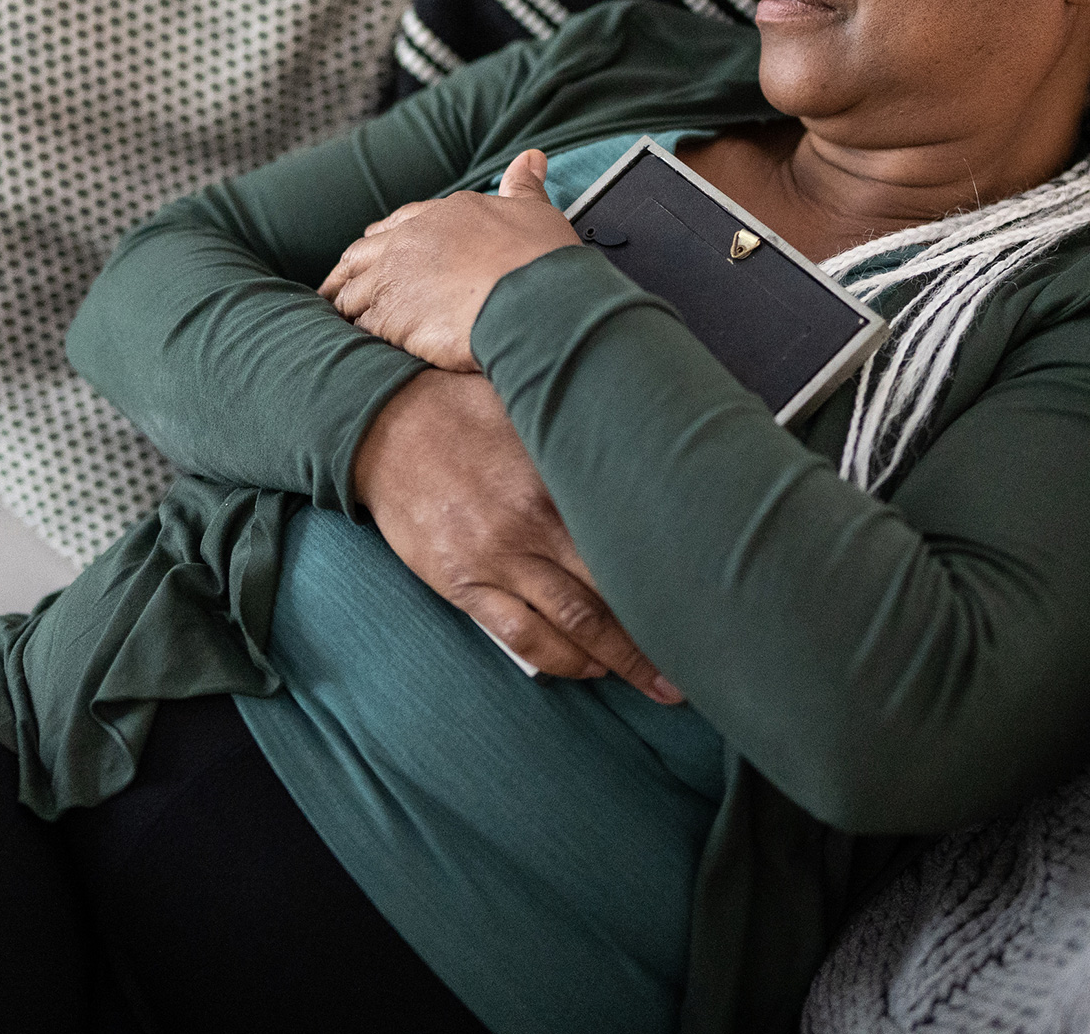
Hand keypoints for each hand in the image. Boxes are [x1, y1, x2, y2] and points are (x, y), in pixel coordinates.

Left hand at [319, 149, 580, 370]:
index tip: (379, 251)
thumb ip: (523, 186)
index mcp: (442, 214)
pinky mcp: (390, 318)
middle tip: (338, 288)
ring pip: (352, 292)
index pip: (398, 223)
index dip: (386, 239)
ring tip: (341, 324)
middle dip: (349, 272)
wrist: (533, 300)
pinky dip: (357, 336)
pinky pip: (360, 327)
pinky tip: (359, 347)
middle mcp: (410, 241)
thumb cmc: (540, 260)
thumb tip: (531, 156)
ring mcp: (394, 278)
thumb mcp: (535, 212)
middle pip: (362, 255)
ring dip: (347, 307)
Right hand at [351, 368, 681, 703]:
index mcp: (559, 478)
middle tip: (698, 660)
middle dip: (658, 634)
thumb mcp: (530, 408)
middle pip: (613, 595)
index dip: (672, 575)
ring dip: (619, 661)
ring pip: (572, 627)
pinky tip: (589, 668)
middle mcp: (534, 525)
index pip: (631, 539)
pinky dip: (561, 661)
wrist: (381, 423)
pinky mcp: (462, 583)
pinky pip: (520, 637)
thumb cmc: (463, 408)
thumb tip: (646, 442)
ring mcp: (497, 559)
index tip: (708, 597)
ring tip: (656, 681)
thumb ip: (582, 435)